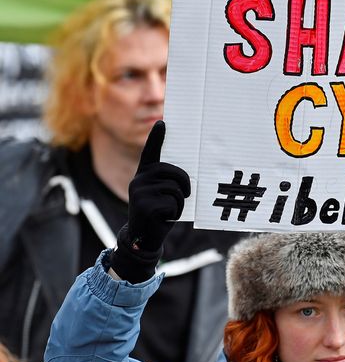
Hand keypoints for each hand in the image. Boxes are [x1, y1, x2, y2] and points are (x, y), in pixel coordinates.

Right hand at [110, 121, 189, 282]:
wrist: (143, 238)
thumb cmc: (158, 213)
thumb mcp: (162, 195)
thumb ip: (168, 182)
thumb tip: (187, 176)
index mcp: (145, 174)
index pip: (150, 152)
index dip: (156, 137)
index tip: (162, 123)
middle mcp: (139, 179)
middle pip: (174, 172)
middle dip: (185, 184)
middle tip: (186, 194)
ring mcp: (140, 191)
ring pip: (175, 189)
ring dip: (179, 202)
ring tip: (168, 210)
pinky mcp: (144, 205)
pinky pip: (172, 203)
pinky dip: (175, 212)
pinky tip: (163, 218)